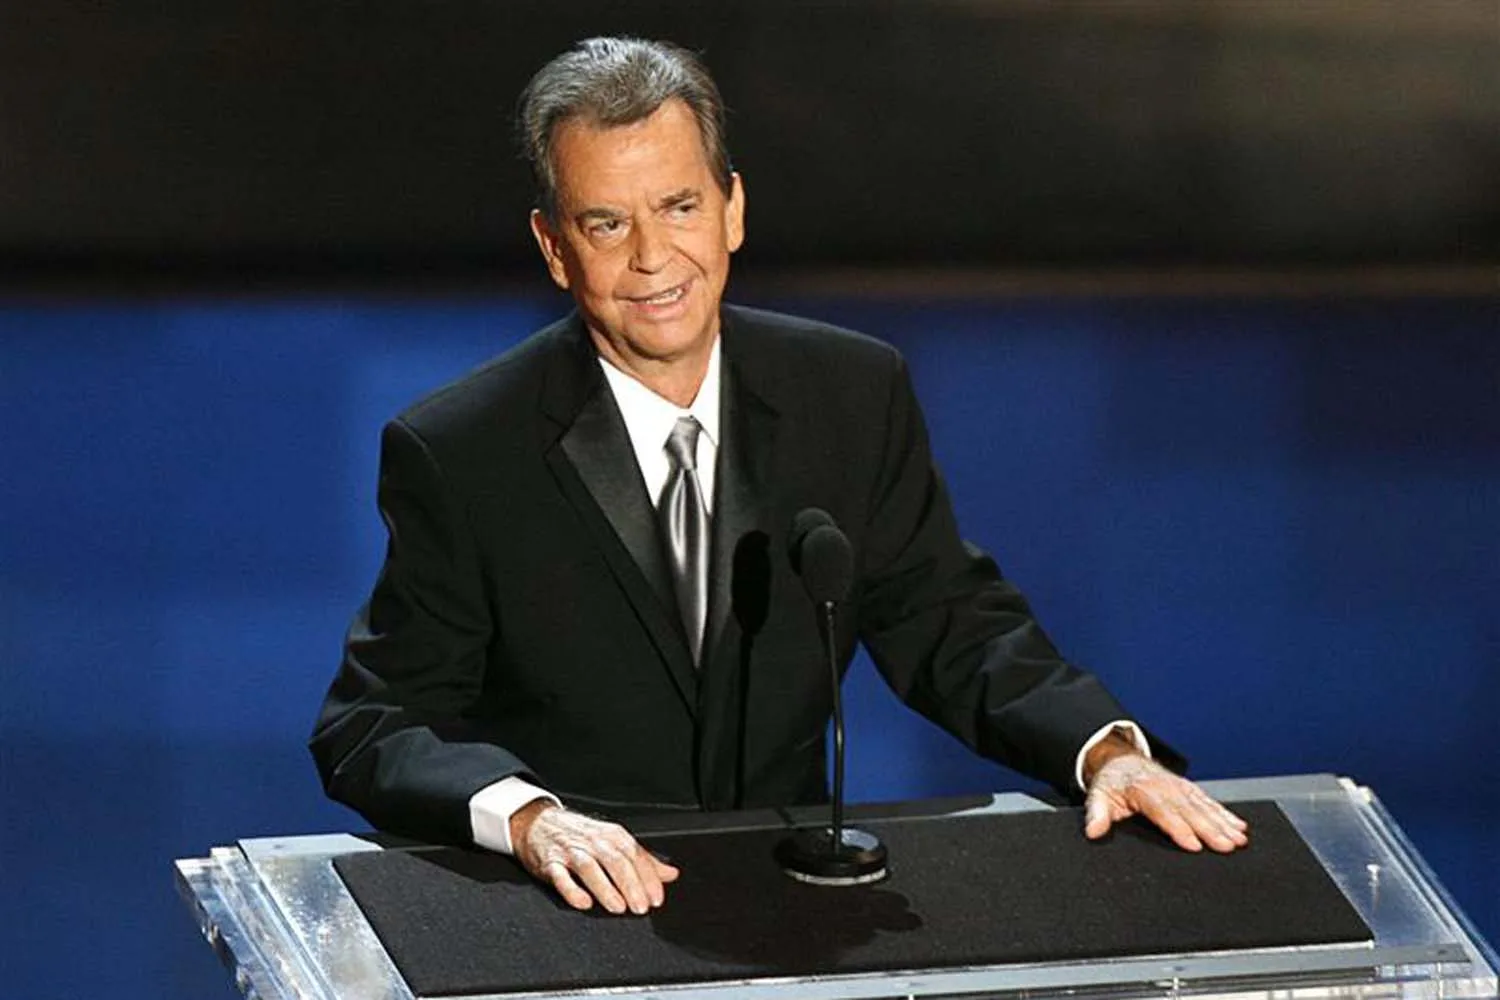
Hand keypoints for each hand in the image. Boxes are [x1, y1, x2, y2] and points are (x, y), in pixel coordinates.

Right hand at [509, 800, 679, 913]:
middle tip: (641, 907)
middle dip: (631, 885)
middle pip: (615, 861)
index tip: (656, 898)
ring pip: (590, 868)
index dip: (648, 878)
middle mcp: (593, 841)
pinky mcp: (550, 863)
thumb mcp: (614, 842)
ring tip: (618, 907)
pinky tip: (583, 902)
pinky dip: (571, 889)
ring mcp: (571, 851)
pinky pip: (560, 876)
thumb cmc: (582, 836)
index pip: (635, 856)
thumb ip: (643, 860)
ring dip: (605, 888)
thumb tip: (670, 874)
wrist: (540, 823)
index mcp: (612, 836)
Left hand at [1082, 735, 1248, 852]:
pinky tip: (1240, 827)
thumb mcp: (1099, 797)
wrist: (1121, 761)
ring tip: (1239, 839)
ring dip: (1223, 823)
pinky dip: (1226, 814)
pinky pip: (1210, 802)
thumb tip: (1093, 832)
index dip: (1179, 828)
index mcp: (1144, 791)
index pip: (1163, 812)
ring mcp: (1180, 788)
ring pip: (1204, 807)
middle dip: (1210, 829)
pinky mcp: (1189, 790)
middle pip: (1190, 811)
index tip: (1193, 844)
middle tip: (1227, 846)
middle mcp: (1166, 788)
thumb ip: (1096, 815)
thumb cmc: (1112, 784)